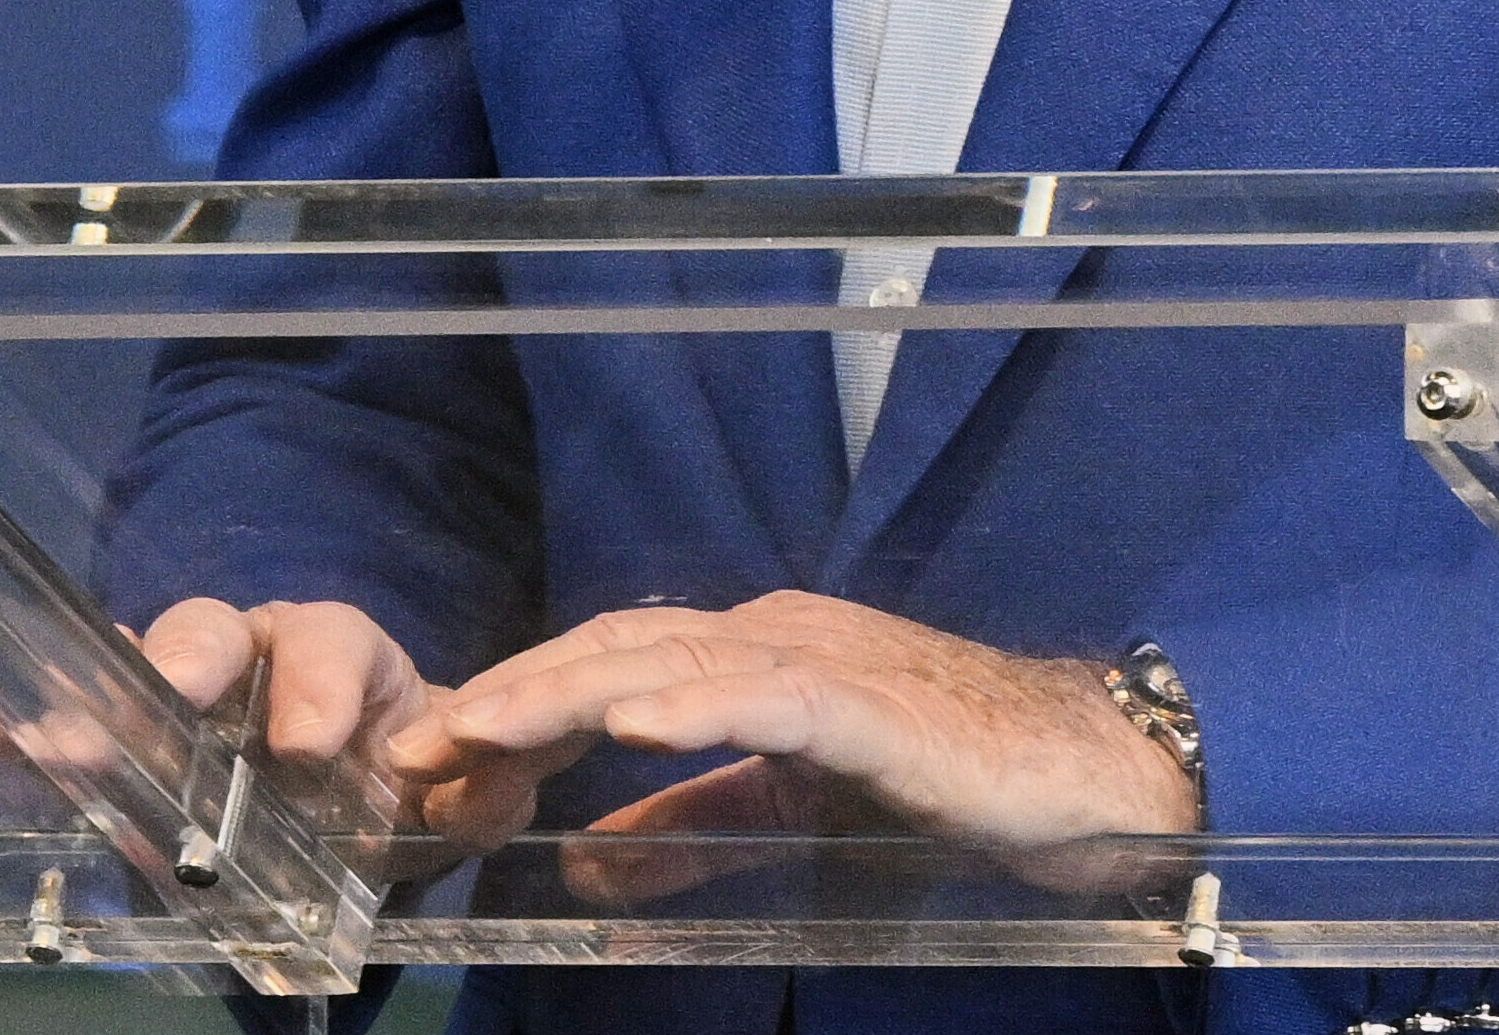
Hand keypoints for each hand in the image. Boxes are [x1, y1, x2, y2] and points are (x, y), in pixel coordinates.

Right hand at [0, 597, 524, 855]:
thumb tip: (497, 783)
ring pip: (135, 675)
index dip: (316, 684)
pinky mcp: (133, 748)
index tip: (305, 746)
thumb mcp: (467, 786)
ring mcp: (186, 698)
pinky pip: (71, 721)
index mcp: (342, 656)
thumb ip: (486, 787)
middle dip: (186, 659)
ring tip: (35, 734)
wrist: (377, 799)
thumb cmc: (416, 774)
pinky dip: (18, 722)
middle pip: (215, 629)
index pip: (330, 641)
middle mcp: (255, 657)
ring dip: (86, 704)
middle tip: (170, 700)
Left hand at [390, 591, 1200, 897]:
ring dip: (568, 693)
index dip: (519, 702)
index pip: (611, 665)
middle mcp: (777, 635)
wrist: (1084, 771)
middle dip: (510, 695)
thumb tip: (586, 862)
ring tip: (480, 727)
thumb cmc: (947, 782)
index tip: (431, 754)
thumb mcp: (791, 813)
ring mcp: (825, 659)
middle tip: (414, 747)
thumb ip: (693, 826)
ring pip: (674, 661)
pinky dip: (695, 702)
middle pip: (620, 650)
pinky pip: (771, 697)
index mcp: (754, 655)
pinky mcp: (873, 703)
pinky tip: (629, 722)